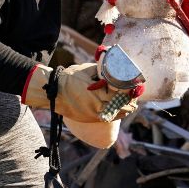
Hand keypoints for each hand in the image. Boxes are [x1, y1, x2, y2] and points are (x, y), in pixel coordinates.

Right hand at [22, 63, 136, 122]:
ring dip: (124, 108)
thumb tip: (114, 68)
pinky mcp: (90, 119)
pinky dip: (115, 113)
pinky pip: (107, 118)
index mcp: (99, 95)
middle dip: (130, 101)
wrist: (52, 92)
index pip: (122, 97)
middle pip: (122, 108)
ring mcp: (94, 115)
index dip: (131, 93)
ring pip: (117, 115)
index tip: (136, 87)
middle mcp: (98, 108)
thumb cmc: (69, 79)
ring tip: (130, 102)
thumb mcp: (87, 70)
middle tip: (134, 94)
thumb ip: (101, 71)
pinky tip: (119, 109)